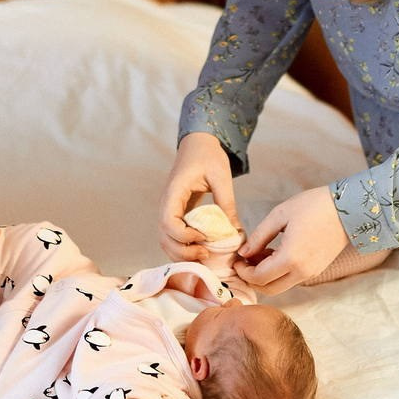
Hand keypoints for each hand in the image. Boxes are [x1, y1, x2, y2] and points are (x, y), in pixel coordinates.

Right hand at [159, 133, 242, 260]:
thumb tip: (235, 232)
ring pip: (166, 239)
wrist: (198, 144)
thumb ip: (226, 203)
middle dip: (182, 251)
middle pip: (163, 236)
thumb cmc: (208, 155)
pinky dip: (183, 247)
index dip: (183, 236)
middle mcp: (166, 203)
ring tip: (204, 255)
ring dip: (181, 253)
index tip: (203, 238)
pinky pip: (173, 235)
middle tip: (206, 254)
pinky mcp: (176, 213)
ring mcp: (169, 209)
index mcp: (174, 191)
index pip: (168, 221)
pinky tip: (201, 248)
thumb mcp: (221, 176)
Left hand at [232, 186, 349, 295]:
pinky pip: (291, 279)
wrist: (349, 208)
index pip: (259, 278)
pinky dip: (279, 273)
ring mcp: (311, 273)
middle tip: (245, 261)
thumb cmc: (314, 206)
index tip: (237, 259)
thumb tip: (243, 253)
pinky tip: (275, 254)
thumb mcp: (280, 215)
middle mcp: (302, 272)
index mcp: (290, 258)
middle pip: (269, 289)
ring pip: (280, 286)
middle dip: (252, 279)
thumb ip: (259, 236)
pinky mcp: (316, 270)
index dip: (243, 271)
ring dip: (266, 276)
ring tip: (260, 253)